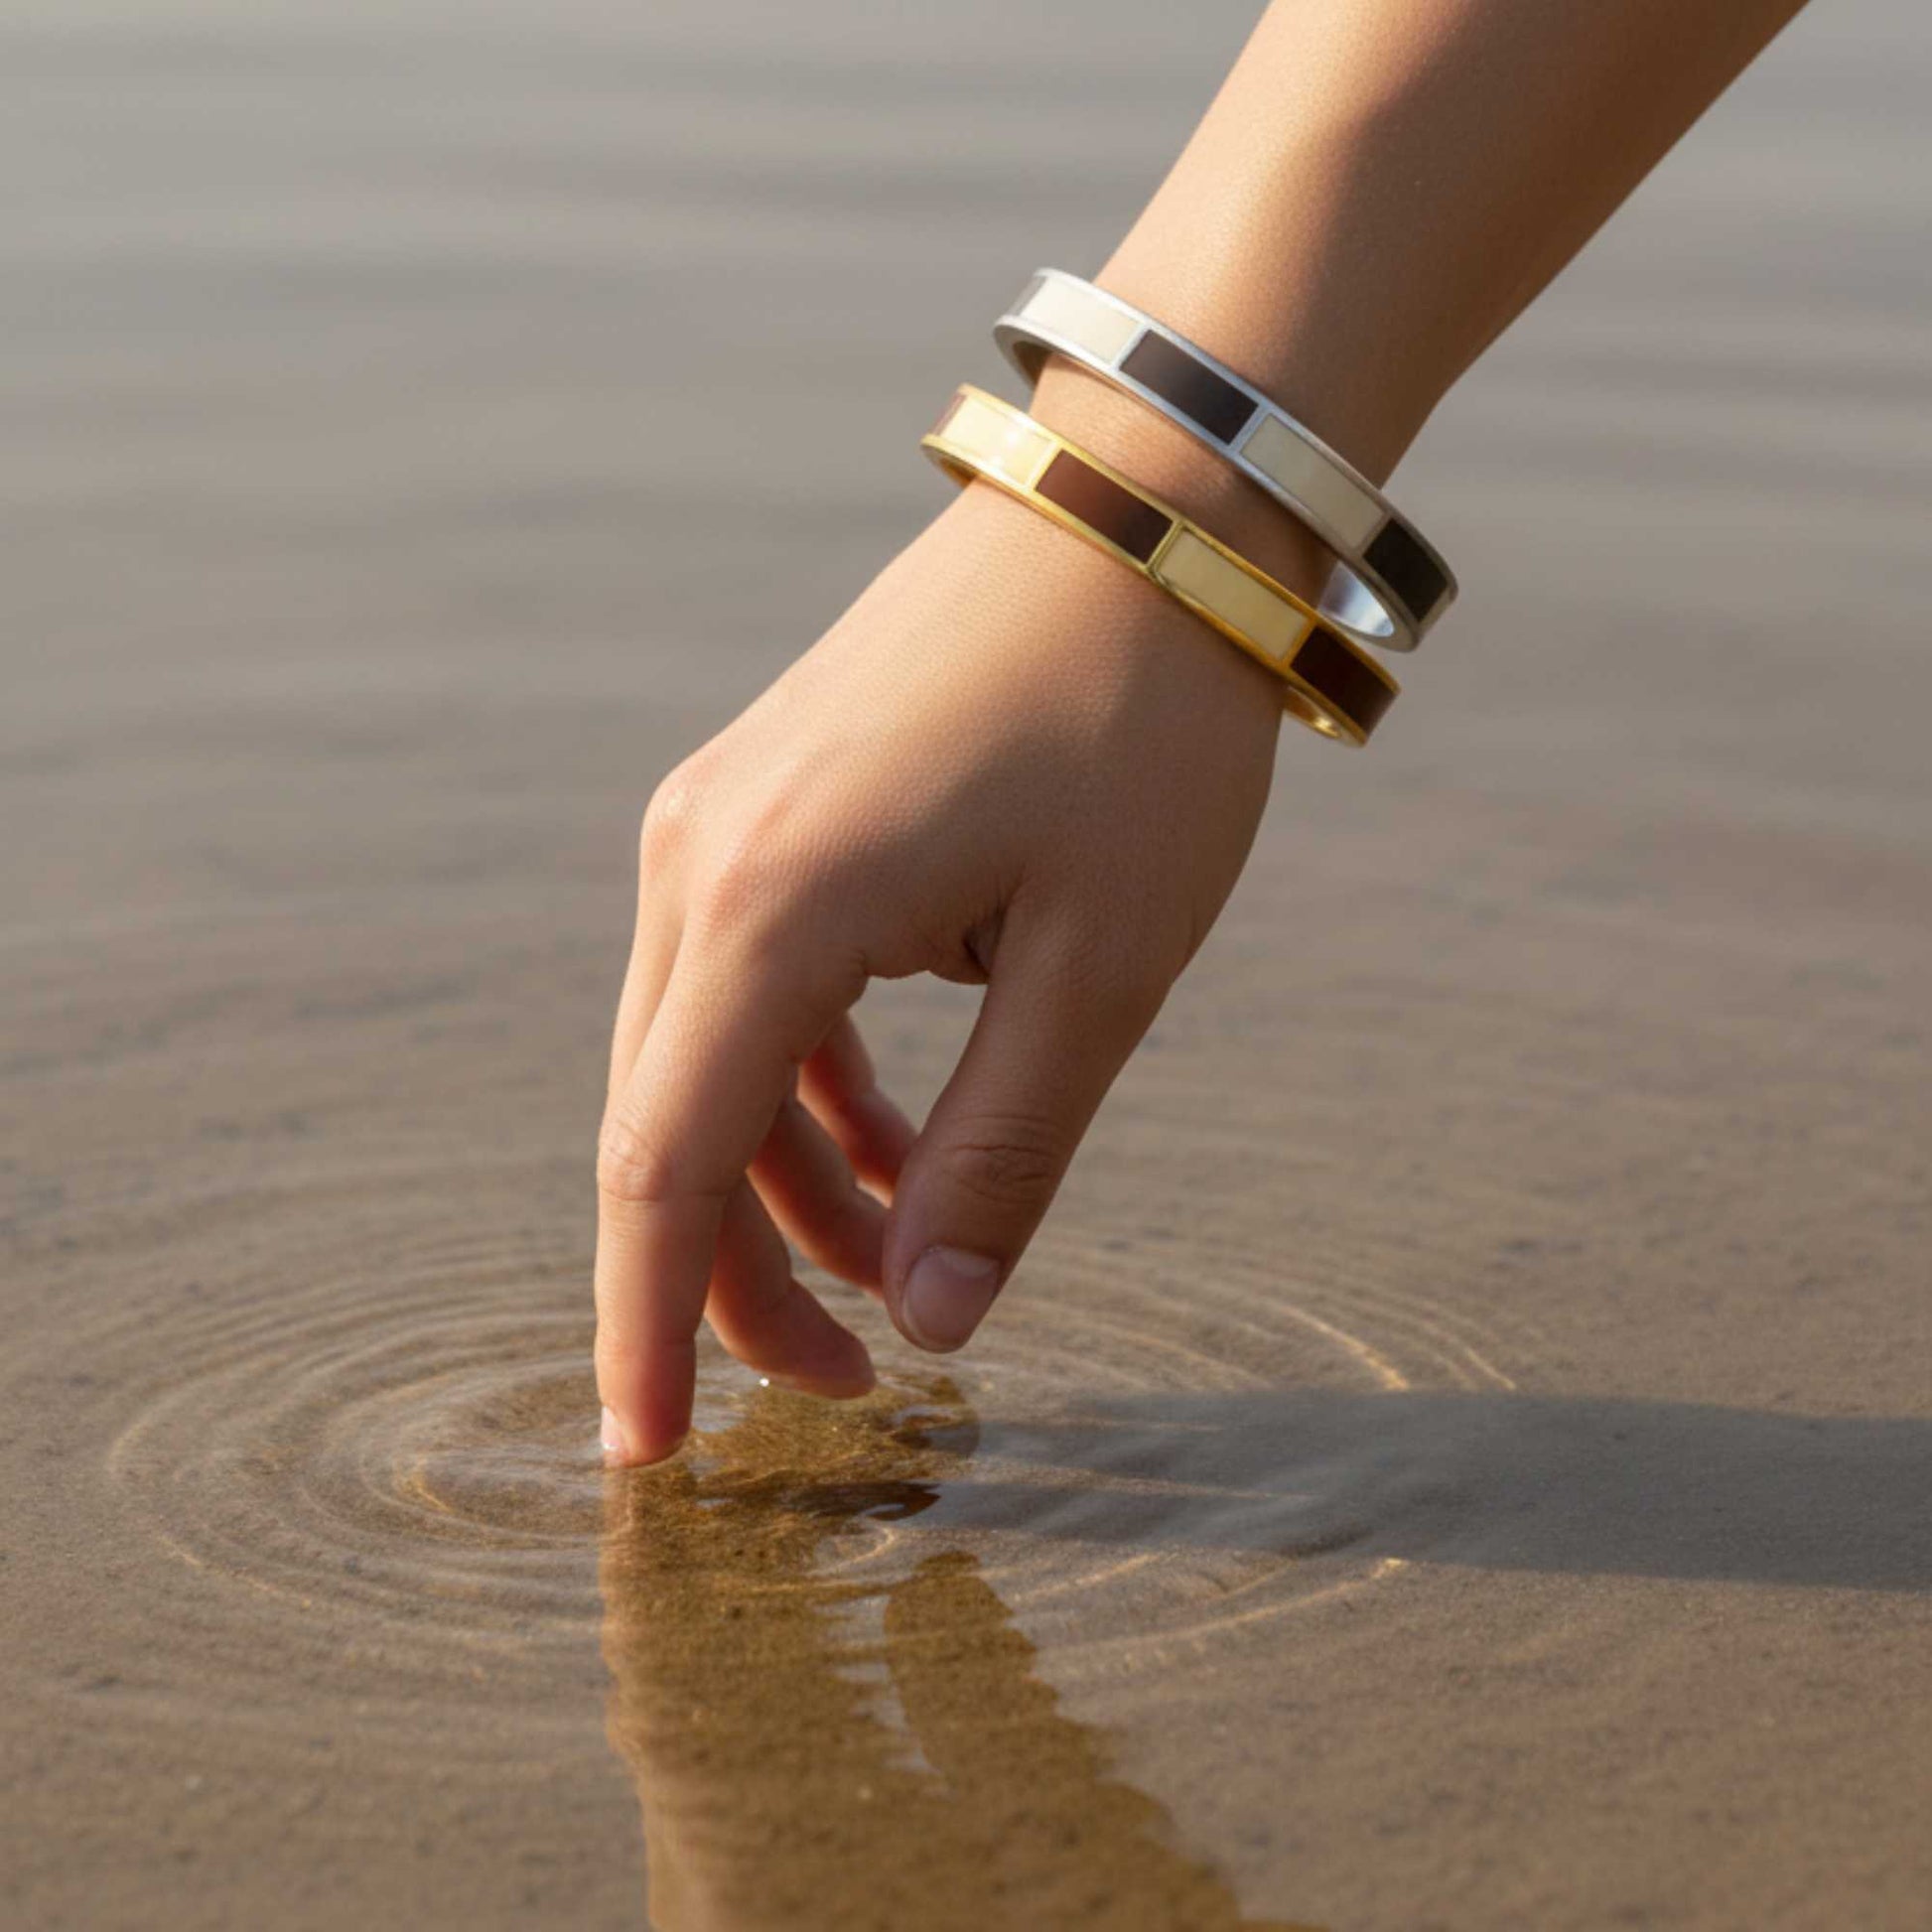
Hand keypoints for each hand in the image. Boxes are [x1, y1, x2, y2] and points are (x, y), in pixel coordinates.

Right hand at [595, 378, 1307, 1463]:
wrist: (1145, 506)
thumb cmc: (1143, 722)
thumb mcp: (1102, 963)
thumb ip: (1004, 1154)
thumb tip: (932, 1325)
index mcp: (771, 902)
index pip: (665, 1165)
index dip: (651, 1325)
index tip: (650, 1460)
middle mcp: (704, 857)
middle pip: (670, 1126)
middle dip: (744, 1278)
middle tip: (858, 1386)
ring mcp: (721, 817)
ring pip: (708, 1061)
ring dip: (789, 1186)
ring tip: (905, 1266)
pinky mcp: (766, 799)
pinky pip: (749, 986)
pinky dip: (809, 1089)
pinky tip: (894, 1134)